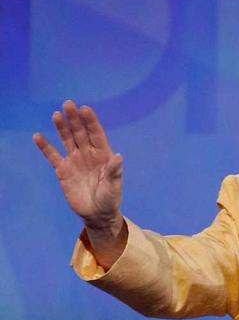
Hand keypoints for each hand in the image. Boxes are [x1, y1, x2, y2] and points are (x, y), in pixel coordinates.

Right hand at [33, 101, 125, 237]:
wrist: (97, 214)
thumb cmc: (110, 199)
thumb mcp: (114, 187)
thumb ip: (115, 172)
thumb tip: (118, 157)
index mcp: (103, 155)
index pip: (97, 135)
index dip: (91, 122)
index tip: (85, 109)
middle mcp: (88, 154)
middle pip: (80, 133)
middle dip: (75, 120)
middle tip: (68, 104)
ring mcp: (75, 160)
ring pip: (67, 140)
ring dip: (62, 128)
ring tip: (56, 115)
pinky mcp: (63, 170)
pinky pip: (53, 156)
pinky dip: (45, 147)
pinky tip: (38, 136)